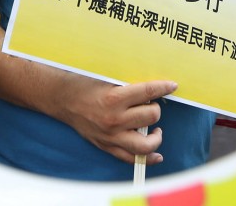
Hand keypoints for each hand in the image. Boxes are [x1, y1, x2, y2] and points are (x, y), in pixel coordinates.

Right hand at [55, 78, 177, 165]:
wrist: (63, 99)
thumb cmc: (84, 84)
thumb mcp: (106, 78)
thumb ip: (128, 84)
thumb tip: (152, 88)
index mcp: (114, 98)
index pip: (149, 93)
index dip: (164, 87)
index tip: (172, 86)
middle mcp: (114, 119)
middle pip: (151, 116)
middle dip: (155, 108)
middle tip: (150, 104)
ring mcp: (111, 136)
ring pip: (146, 143)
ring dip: (156, 135)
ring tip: (156, 129)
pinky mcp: (107, 146)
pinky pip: (131, 158)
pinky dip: (148, 158)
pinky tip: (156, 154)